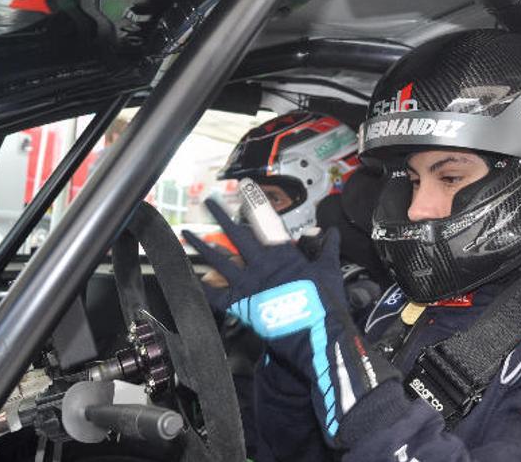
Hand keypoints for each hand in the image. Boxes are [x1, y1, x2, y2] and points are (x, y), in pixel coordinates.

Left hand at [184, 199, 397, 440]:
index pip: (265, 220)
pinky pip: (217, 294)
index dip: (253, 202)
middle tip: (209, 201)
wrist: (315, 333)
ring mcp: (248, 283)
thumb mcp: (329, 270)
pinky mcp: (242, 304)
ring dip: (201, 245)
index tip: (243, 187)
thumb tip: (334, 232)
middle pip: (235, 234)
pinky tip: (191, 276)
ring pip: (219, 259)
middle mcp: (261, 263)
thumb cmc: (324, 302)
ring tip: (186, 233)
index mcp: (283, 252)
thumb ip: (328, 248)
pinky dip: (204, 286)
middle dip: (221, 216)